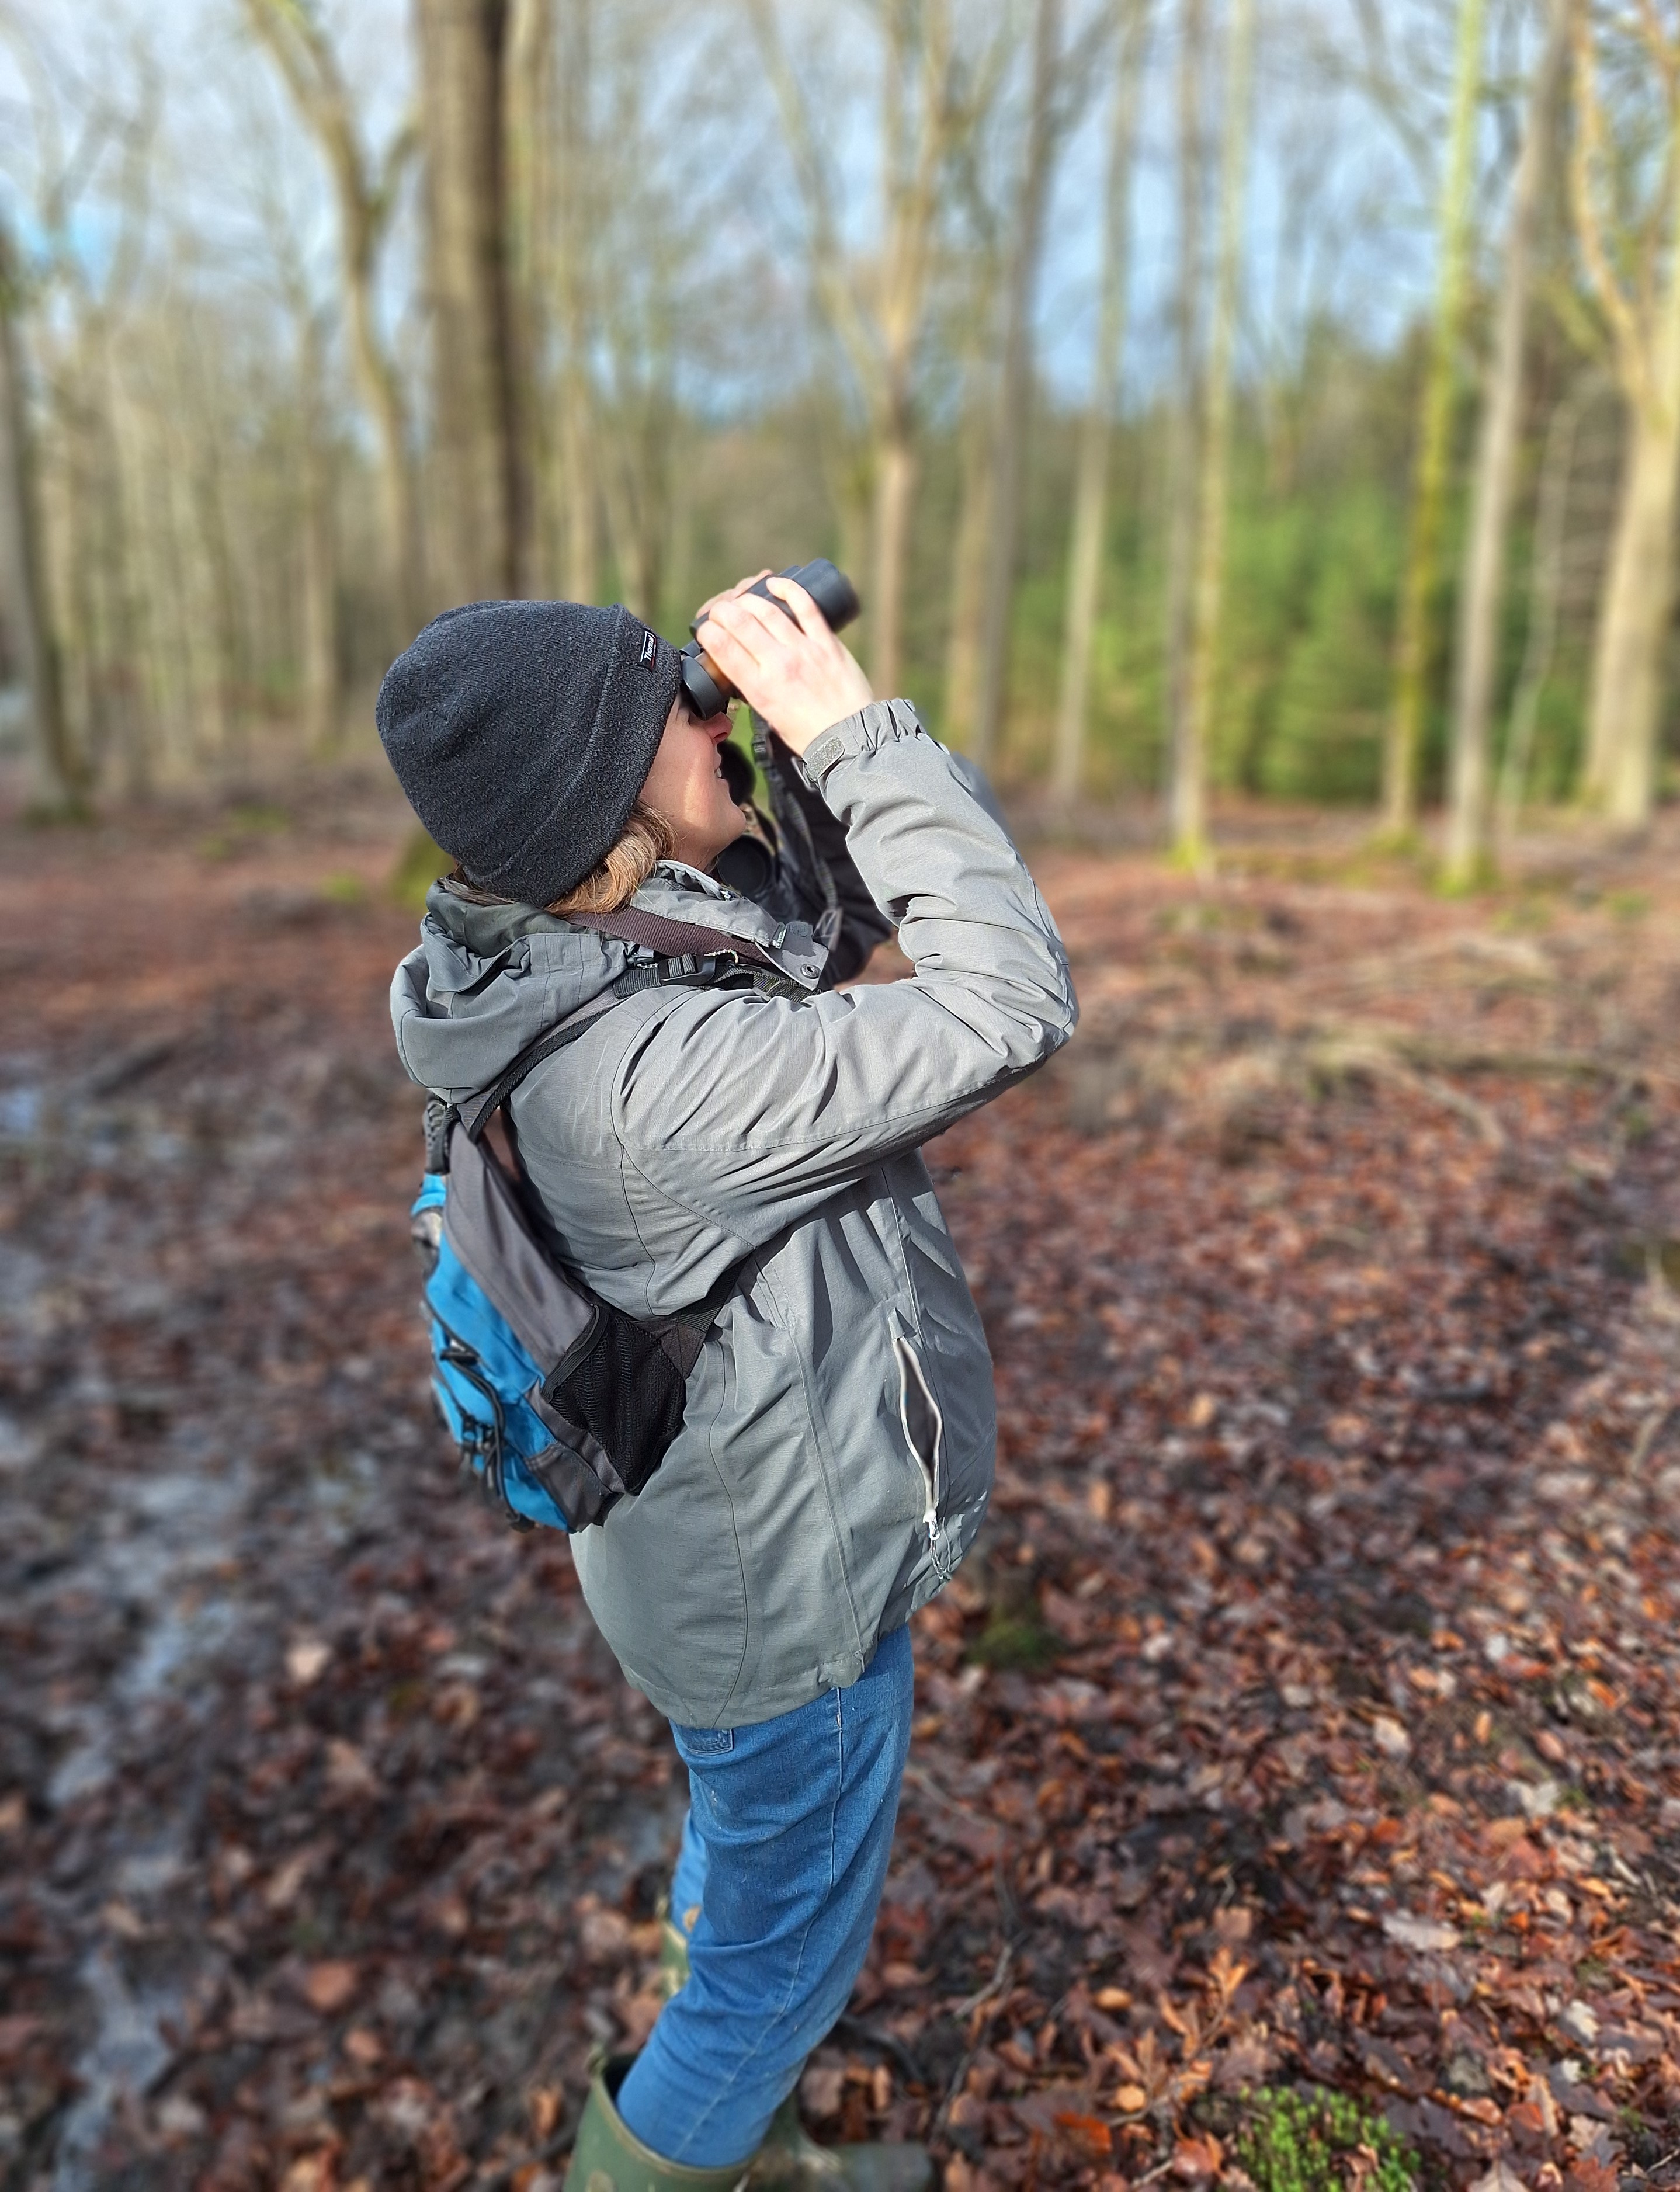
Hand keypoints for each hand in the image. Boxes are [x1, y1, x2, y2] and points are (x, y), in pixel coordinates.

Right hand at [696, 577, 873, 755]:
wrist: (851, 738)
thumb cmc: (809, 734)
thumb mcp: (769, 716)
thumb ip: (754, 689)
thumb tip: (742, 667)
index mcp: (759, 689)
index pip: (723, 647)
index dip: (708, 631)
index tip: (706, 629)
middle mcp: (779, 665)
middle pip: (740, 622)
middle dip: (722, 610)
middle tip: (719, 611)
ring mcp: (804, 650)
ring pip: (768, 610)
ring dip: (748, 599)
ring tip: (740, 599)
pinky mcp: (827, 642)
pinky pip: (805, 606)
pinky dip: (788, 589)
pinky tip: (773, 583)